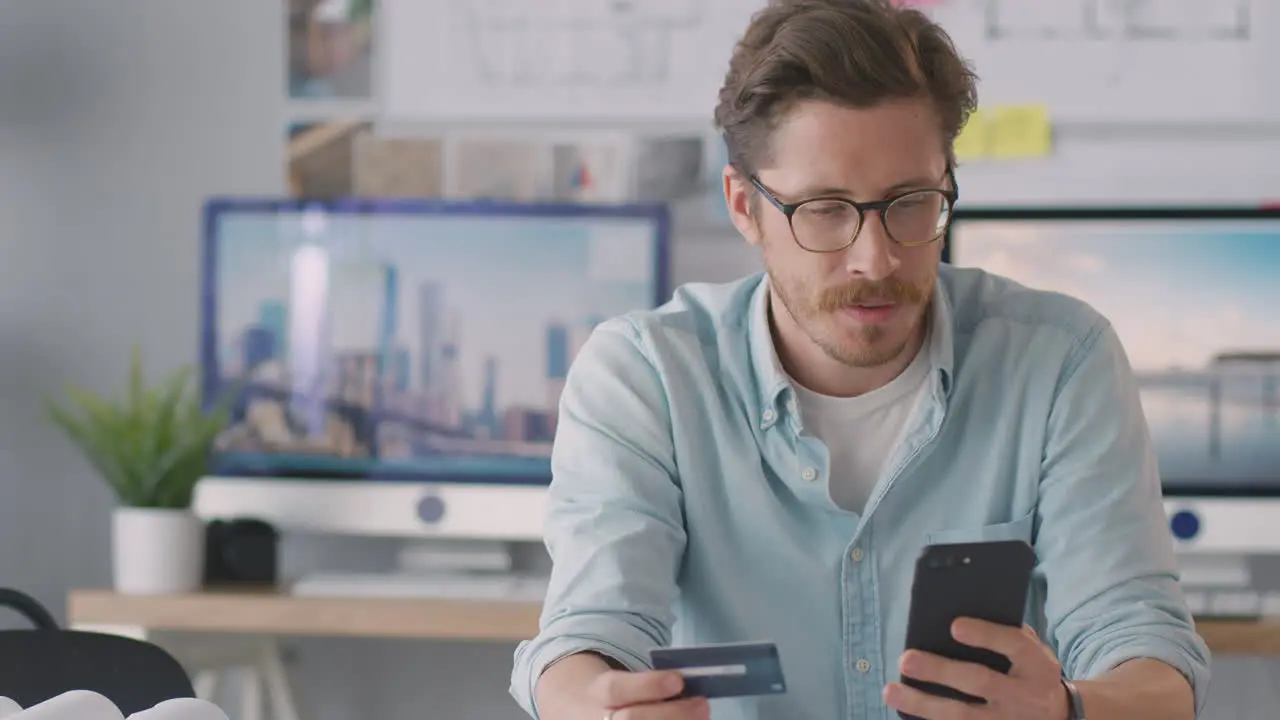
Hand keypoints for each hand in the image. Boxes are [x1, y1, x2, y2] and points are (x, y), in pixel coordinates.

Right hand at [587, 668, 710, 718]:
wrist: (586, 714)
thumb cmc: (620, 697)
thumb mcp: (625, 681)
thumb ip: (653, 686)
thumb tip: (691, 691)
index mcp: (600, 694)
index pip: (618, 689)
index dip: (648, 686)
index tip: (678, 680)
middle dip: (671, 713)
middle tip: (702, 705)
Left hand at [883, 619, 1070, 718]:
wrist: (1059, 717)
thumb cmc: (1030, 671)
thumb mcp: (1033, 650)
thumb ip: (1007, 633)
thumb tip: (959, 615)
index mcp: (1037, 664)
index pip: (1014, 644)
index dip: (985, 635)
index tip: (954, 626)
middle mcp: (1025, 695)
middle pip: (980, 681)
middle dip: (940, 671)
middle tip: (906, 659)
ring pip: (963, 716)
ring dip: (923, 704)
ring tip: (891, 691)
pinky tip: (907, 713)